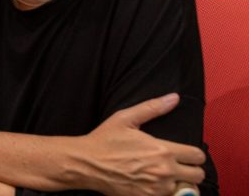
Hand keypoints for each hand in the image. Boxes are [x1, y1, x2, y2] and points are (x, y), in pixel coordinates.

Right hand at [80, 93, 205, 194]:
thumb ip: (152, 108)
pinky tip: (157, 186)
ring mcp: (156, 188)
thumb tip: (173, 98)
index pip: (197, 156)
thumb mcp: (125, 119)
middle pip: (197, 175)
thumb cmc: (104, 141)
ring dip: (181, 184)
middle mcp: (164, 171)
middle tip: (180, 167)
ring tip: (169, 178)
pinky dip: (168, 193)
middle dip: (191, 170)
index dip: (194, 154)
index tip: (186, 154)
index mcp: (162, 150)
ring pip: (187, 190)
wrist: (86, 164)